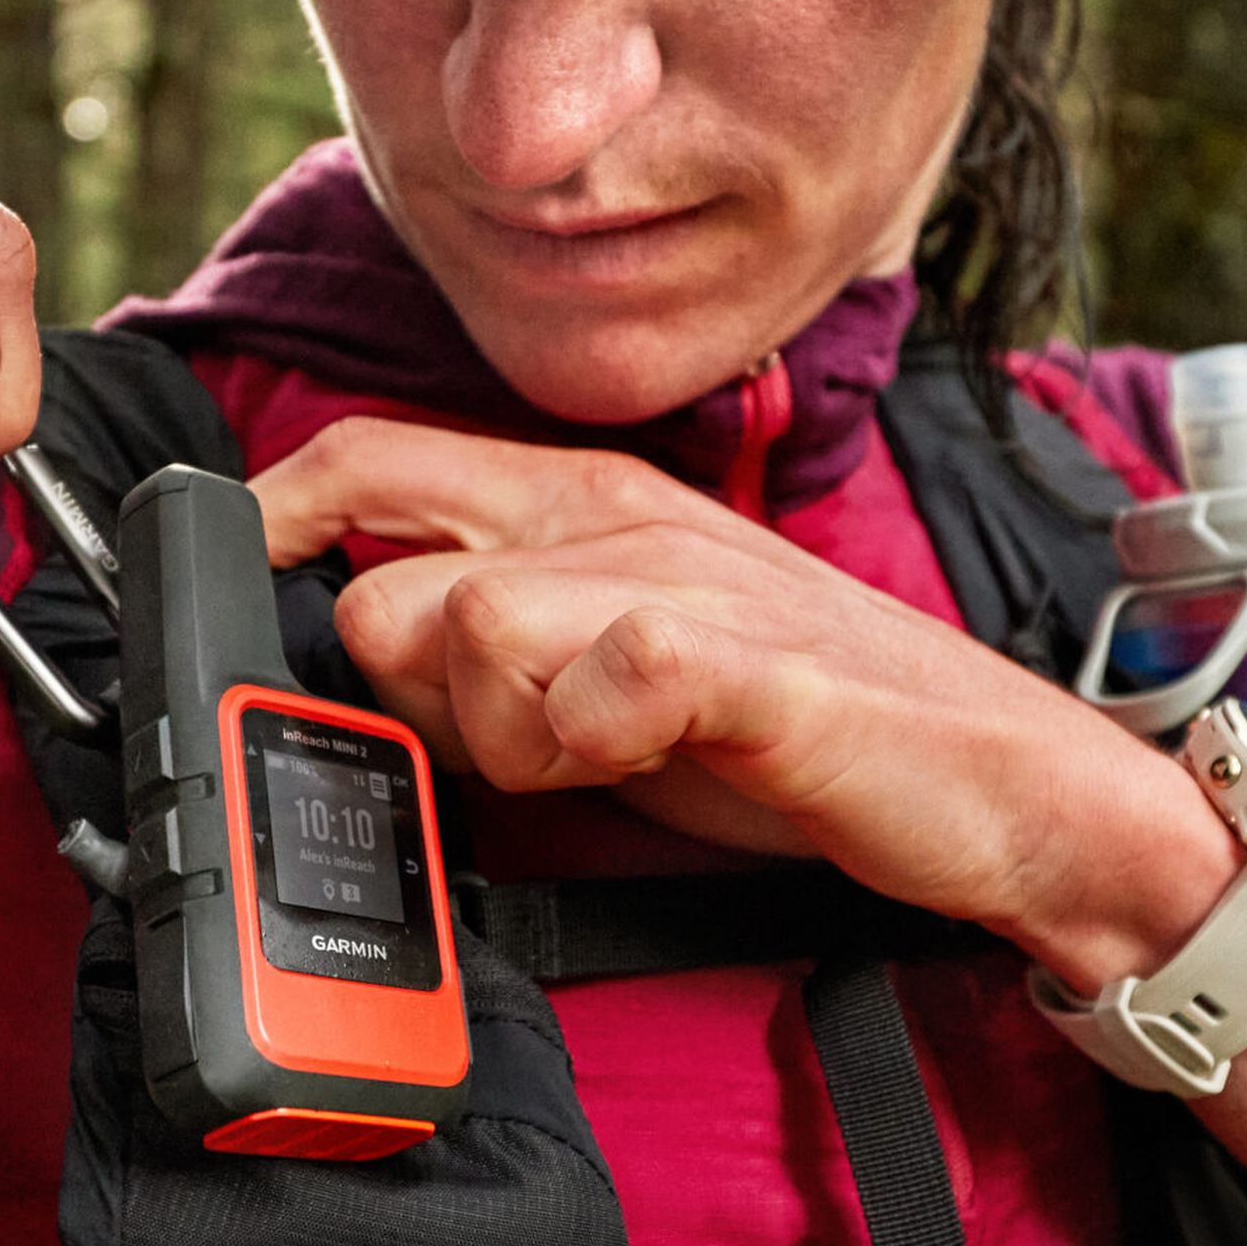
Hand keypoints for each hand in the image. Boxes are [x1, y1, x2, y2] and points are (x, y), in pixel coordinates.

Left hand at [252, 416, 1239, 979]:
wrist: (1004, 785)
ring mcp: (681, 580)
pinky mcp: (747, 663)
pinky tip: (656, 761)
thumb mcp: (602, 671)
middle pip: (381, 575)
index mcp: (569, 504)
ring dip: (503, 735)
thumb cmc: (793, 725)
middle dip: (412, 694)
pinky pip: (598, 679)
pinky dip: (598, 745)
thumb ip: (480, 653)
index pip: (362, 459)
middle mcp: (612, 518)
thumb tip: (345, 657)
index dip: (275, 522)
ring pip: (463, 628)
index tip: (242, 596)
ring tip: (601, 762)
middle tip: (516, 744)